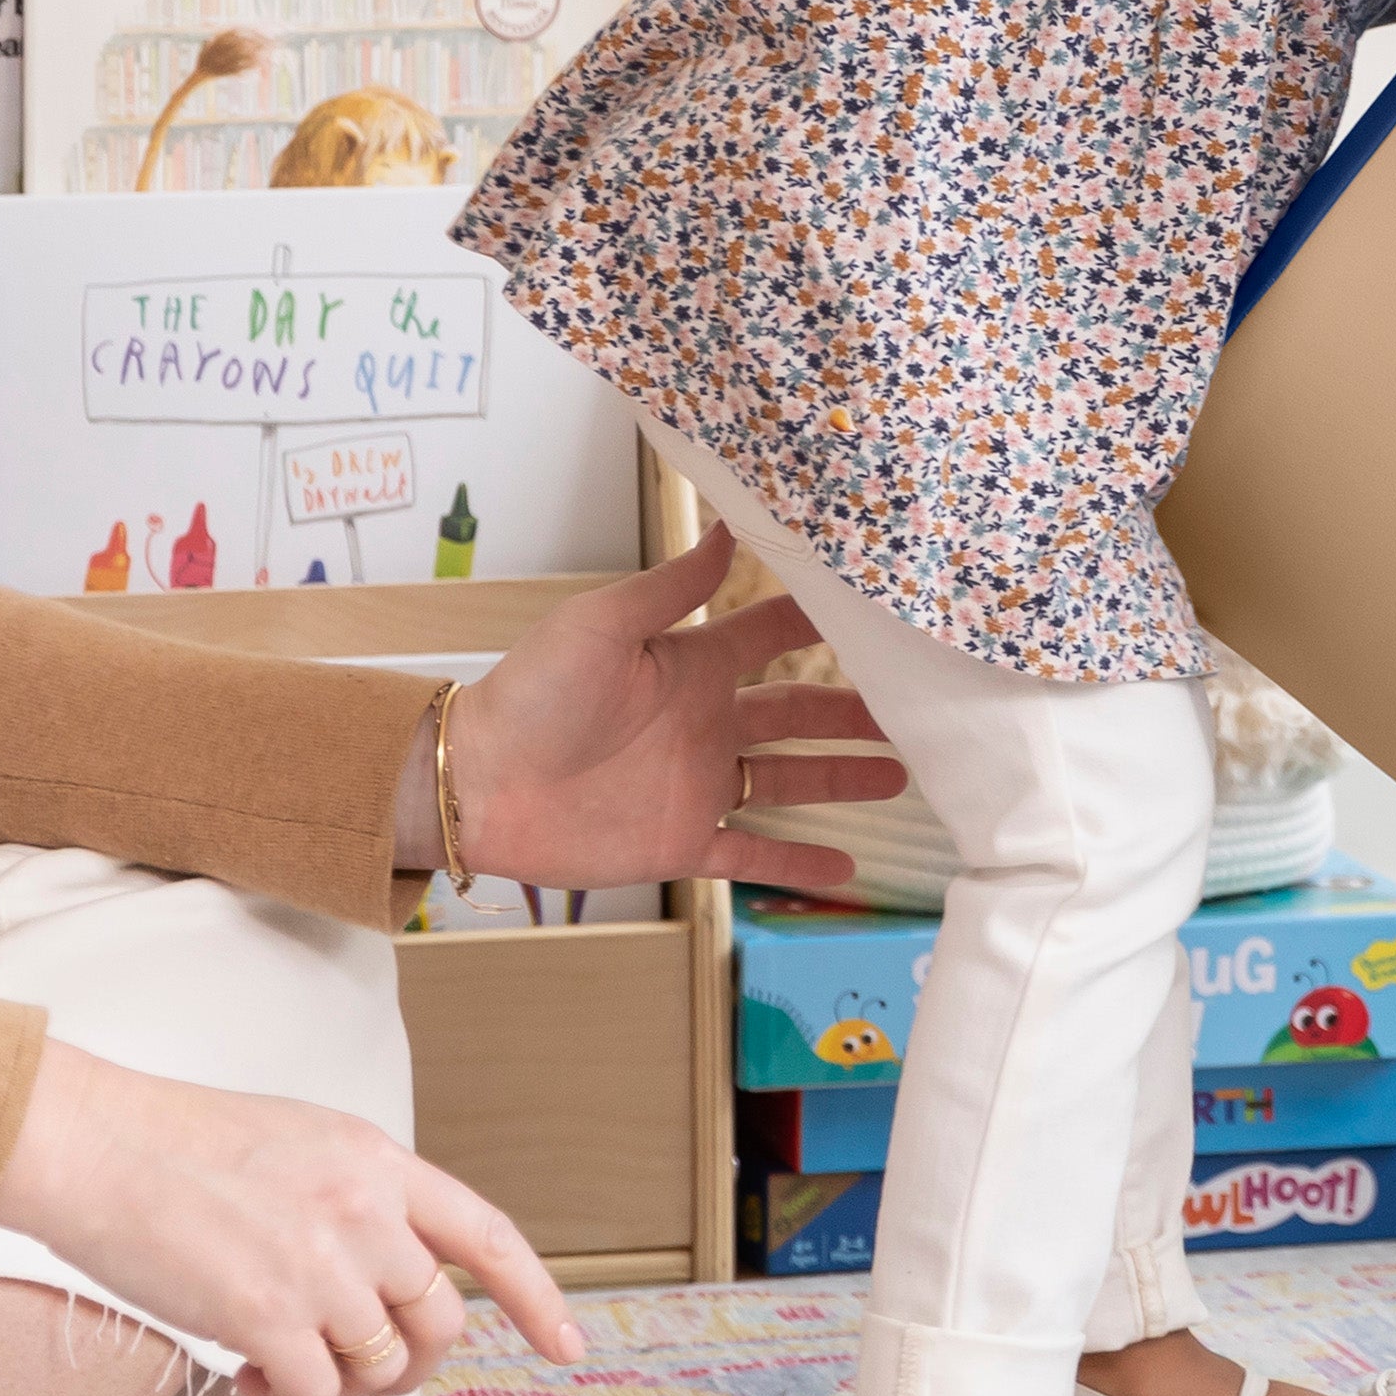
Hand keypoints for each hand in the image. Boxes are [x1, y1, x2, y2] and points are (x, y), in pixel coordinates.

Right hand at [0, 1039, 582, 1395]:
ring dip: (338, 1380)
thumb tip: (395, 1264)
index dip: (537, 1296)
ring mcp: (323, 1268)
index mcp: (385, 1167)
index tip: (568, 1344)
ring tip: (280, 1356)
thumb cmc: (193, 1146)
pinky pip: (314, 1392)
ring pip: (378, 1363)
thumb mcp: (315, 1143)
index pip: (488, 1237)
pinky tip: (248, 1372)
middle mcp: (369, 1216)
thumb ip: (368, 1199)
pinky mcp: (266, 1316)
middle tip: (356, 1362)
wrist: (110, 1147)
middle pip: (438, 1319)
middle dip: (410, 1358)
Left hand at [398, 531, 903, 897]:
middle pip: (800, 711)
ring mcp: (697, 784)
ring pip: (791, 780)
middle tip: (920, 707)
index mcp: (693, 665)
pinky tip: (849, 870)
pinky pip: (752, 853)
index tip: (880, 610)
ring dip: (844, 779)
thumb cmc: (531, 694)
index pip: (774, 635)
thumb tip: (734, 524)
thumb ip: (673, 587)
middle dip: (857, 708)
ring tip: (905, 776)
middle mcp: (706, 722)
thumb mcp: (602, 626)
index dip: (824, 622)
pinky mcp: (680, 842)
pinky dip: (800, 865)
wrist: (474, 785)